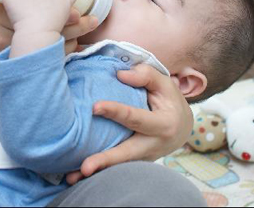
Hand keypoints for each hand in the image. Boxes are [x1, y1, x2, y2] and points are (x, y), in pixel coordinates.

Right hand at [0, 0, 96, 77]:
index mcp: (5, 13)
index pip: (41, 12)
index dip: (62, 12)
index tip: (78, 10)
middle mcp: (9, 33)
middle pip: (50, 31)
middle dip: (74, 27)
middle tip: (93, 21)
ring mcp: (10, 52)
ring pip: (48, 49)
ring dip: (69, 44)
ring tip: (86, 40)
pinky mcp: (10, 65)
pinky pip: (40, 63)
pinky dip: (55, 57)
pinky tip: (68, 53)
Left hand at [66, 64, 192, 184]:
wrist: (182, 128)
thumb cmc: (170, 102)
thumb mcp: (165, 84)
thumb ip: (146, 75)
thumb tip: (120, 74)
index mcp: (163, 125)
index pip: (135, 118)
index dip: (115, 111)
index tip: (94, 107)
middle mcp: (153, 146)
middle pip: (127, 154)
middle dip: (105, 161)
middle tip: (85, 166)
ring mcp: (143, 158)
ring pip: (118, 167)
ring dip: (96, 173)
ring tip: (71, 178)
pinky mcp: (133, 163)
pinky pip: (114, 169)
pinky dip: (97, 174)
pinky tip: (74, 178)